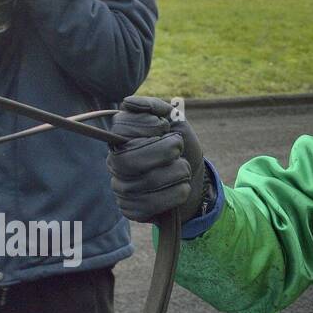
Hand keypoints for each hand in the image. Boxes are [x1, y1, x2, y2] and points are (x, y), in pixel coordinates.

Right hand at [106, 96, 208, 223]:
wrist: (196, 178)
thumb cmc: (180, 148)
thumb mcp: (175, 121)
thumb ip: (155, 107)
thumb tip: (128, 102)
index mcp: (121, 140)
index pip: (121, 129)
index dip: (148, 126)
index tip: (166, 126)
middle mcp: (115, 164)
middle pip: (129, 159)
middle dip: (164, 151)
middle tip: (179, 147)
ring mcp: (121, 189)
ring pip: (147, 181)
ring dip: (178, 171)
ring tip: (183, 168)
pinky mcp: (132, 210)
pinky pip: (154, 203)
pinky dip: (178, 192)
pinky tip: (181, 187)